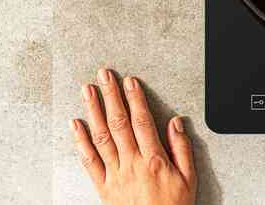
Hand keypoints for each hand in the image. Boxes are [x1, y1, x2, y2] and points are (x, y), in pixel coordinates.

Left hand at [72, 70, 195, 204]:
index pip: (142, 121)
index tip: (129, 81)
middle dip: (111, 96)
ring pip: (102, 137)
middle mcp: (132, 164)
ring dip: (93, 111)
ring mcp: (115, 175)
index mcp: (154, 160)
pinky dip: (81, 142)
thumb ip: (182, 150)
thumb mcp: (189, 181)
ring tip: (87, 90)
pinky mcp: (103, 188)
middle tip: (104, 75)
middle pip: (119, 122)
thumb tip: (176, 123)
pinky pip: (90, 162)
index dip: (134, 98)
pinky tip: (75, 125)